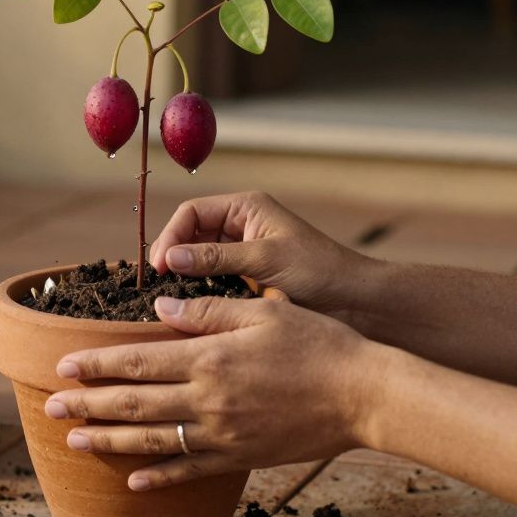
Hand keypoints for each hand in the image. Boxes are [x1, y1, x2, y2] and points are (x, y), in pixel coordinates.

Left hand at [44, 294, 378, 490]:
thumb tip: (156, 309)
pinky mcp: (240, 457)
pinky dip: (158, 476)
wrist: (364, 394)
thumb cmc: (318, 344)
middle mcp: (209, 398)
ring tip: (75, 439)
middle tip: (51, 405)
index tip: (64, 365)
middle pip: (133, 404)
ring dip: (108, 441)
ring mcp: (223, 433)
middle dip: (88, 404)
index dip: (97, 364)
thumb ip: (205, 312)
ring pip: (152, 440)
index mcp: (210, 357)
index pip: (137, 361)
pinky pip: (189, 470)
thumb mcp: (261, 312)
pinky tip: (132, 479)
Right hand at [149, 191, 377, 309]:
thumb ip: (217, 257)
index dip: (171, 236)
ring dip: (183, 275)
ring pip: (197, 259)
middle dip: (171, 255)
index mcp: (246, 208)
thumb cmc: (321, 272)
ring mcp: (242, 254)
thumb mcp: (266, 259)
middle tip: (158, 285)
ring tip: (169, 298)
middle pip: (189, 234)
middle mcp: (241, 226)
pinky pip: (211, 281)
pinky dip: (199, 291)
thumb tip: (170, 258)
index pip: (192, 212)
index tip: (160, 266)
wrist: (357, 302)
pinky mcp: (246, 279)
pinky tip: (190, 308)